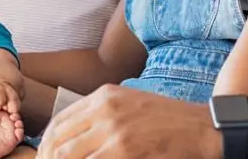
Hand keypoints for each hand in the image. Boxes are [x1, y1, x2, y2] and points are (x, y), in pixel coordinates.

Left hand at [0, 49, 22, 112]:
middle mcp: (8, 84)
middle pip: (14, 104)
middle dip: (9, 110)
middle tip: (0, 106)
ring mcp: (17, 84)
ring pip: (18, 102)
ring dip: (11, 104)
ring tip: (3, 98)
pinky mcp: (23, 83)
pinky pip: (21, 97)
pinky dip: (15, 98)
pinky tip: (7, 93)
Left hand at [37, 84, 218, 158]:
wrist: (201, 129)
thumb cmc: (168, 120)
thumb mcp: (131, 104)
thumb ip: (102, 114)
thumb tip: (74, 137)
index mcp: (104, 95)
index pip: (60, 121)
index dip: (46, 144)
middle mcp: (105, 108)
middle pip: (58, 139)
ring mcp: (113, 129)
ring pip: (67, 154)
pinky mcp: (123, 149)